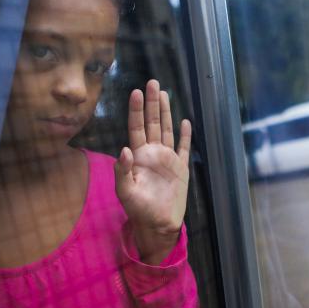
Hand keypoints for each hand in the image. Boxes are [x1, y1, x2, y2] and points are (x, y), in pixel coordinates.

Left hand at [114, 79, 190, 264]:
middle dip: (152, 103)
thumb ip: (122, 171)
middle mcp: (152, 153)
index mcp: (138, 156)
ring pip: (166, 129)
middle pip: (152, 122)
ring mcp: (167, 159)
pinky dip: (186, 135)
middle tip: (152, 82)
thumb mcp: (125, 193)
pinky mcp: (181, 168)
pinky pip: (184, 148)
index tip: (135, 92)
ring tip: (164, 94)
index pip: (136, 127)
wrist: (158, 224)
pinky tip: (185, 122)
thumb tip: (124, 149)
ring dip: (166, 112)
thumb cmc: (139, 210)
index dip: (136, 110)